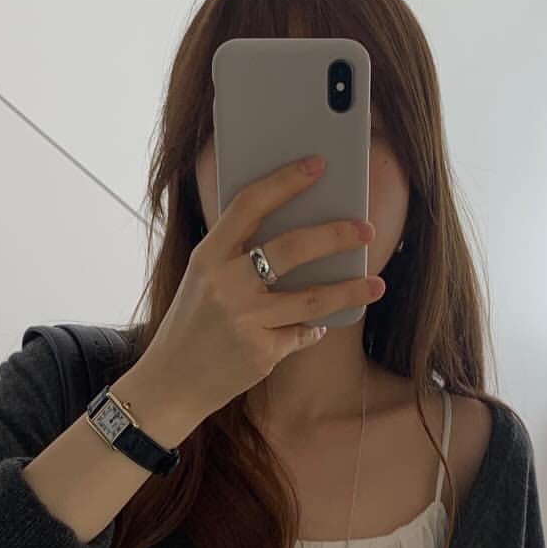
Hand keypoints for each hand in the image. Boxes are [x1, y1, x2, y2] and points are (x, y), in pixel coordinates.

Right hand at [133, 155, 386, 426]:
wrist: (171, 382)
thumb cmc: (191, 324)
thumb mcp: (202, 280)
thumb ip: (237, 255)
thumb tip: (297, 232)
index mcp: (208, 257)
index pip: (250, 205)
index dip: (285, 181)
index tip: (317, 165)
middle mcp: (226, 285)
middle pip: (293, 248)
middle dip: (336, 235)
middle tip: (366, 229)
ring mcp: (245, 321)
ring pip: (313, 298)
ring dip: (350, 290)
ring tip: (376, 285)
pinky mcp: (262, 353)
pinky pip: (302, 334)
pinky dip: (313, 329)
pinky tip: (319, 326)